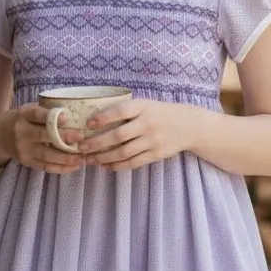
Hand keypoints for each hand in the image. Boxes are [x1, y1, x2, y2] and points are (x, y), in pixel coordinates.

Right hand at [3, 104, 85, 174]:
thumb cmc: (20, 119)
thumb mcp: (27, 110)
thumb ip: (44, 111)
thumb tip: (74, 113)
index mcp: (23, 114)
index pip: (36, 114)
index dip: (51, 116)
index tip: (67, 117)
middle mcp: (21, 132)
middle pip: (44, 136)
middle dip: (64, 138)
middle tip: (82, 138)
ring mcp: (23, 149)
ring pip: (47, 155)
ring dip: (67, 157)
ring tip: (83, 157)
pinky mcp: (26, 161)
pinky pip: (46, 167)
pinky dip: (61, 168)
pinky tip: (74, 166)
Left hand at [78, 100, 193, 171]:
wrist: (188, 125)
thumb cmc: (160, 112)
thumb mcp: (146, 104)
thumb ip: (126, 110)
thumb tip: (95, 119)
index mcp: (143, 107)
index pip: (120, 111)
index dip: (103, 117)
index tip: (88, 123)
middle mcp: (147, 123)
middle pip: (118, 135)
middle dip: (97, 143)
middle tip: (81, 147)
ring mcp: (152, 140)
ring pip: (123, 152)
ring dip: (104, 157)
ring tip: (90, 159)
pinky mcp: (155, 154)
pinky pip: (133, 162)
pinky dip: (117, 166)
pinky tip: (105, 166)